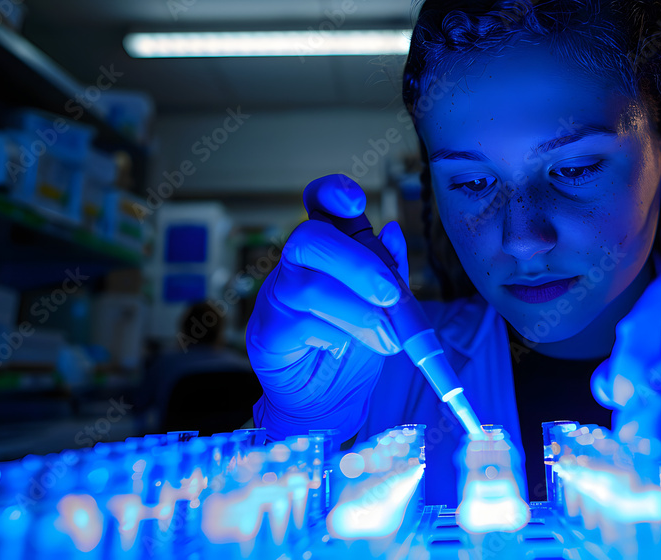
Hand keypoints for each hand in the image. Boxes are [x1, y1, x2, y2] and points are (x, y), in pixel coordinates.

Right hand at [246, 174, 408, 415]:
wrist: (326, 392)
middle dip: (357, 265)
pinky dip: (336, 336)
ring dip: (358, 314)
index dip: (332, 192)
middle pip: (312, 239)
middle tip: (391, 295)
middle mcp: (299, 260)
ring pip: (313, 289)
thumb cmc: (354, 334)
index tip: (356, 204)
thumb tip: (393, 232)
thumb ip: (390, 269)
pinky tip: (344, 346)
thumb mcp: (384, 300)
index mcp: (330, 243)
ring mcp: (279, 292)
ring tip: (388, 338)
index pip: (319, 200)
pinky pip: (303, 325)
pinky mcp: (268, 327)